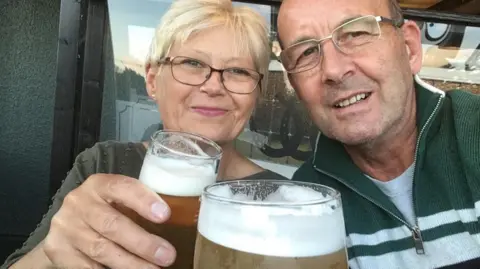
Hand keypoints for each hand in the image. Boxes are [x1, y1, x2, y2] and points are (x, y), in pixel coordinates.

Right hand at [42, 174, 175, 268]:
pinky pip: (86, 267)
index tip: (165, 215)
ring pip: (101, 250)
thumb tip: (185, 209)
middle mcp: (79, 203)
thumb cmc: (107, 209)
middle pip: (112, 225)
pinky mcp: (58, 250)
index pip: (122, 187)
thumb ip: (143, 199)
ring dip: (131, 264)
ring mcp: (66, 227)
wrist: (67, 225)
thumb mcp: (121, 198)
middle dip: (143, 243)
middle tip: (167, 256)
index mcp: (99, 184)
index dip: (143, 200)